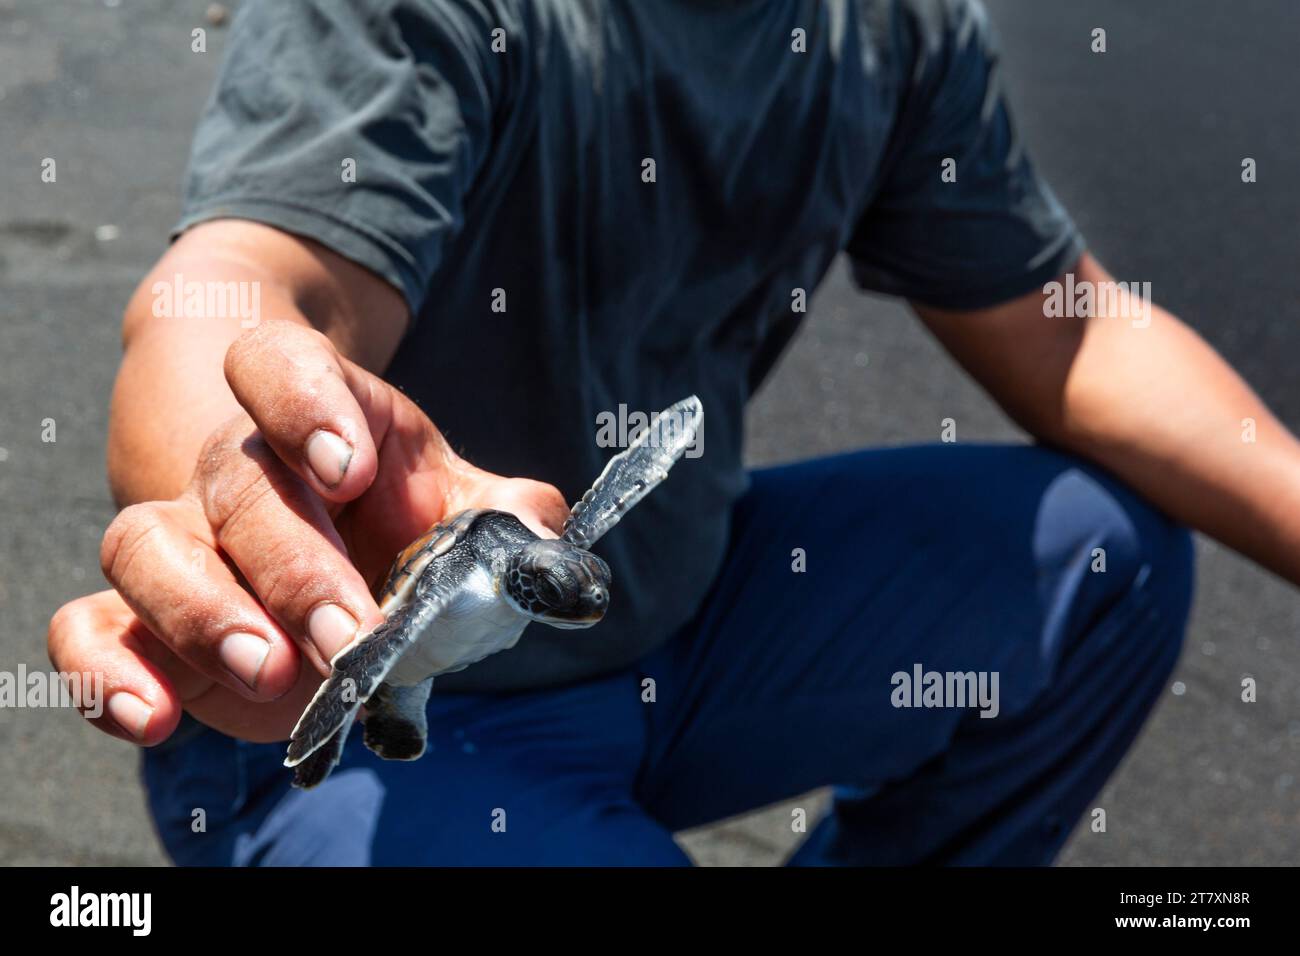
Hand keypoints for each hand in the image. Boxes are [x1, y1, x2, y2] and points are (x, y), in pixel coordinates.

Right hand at [48, 320, 567, 744]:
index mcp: (317, 413)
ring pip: (144, 544)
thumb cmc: (394, 517)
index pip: (279, 364)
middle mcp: (238, 467)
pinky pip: (88, 629)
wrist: (326, 551)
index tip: (345, 467)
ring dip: (203, 612)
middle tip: (348, 634)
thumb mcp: (457, 503)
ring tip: (270, 671)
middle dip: (293, 563)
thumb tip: (546, 540)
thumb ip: (505, 516)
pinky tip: (155, 718)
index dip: (304, 404)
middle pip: (238, 482)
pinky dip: (107, 672)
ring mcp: (180, 537)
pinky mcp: (141, 616)